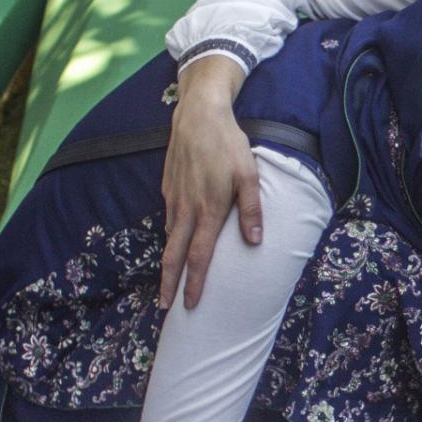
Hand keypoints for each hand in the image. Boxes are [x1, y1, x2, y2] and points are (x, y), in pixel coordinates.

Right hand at [160, 54, 258, 307]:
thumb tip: (255, 242)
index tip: (191, 304)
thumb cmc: (229, 144)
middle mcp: (187, 209)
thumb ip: (252, 209)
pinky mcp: (167, 187)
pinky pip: (167, 218)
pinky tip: (173, 243)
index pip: (200, 256)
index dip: (195, 282)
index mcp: (209, 209)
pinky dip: (169, 237)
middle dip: (170, 282)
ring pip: (169, 237)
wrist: (198, 115)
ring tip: (168, 282)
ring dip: (168, 262)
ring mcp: (174, 198)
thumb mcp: (249, 174)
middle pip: (175, 254)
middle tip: (166, 307)